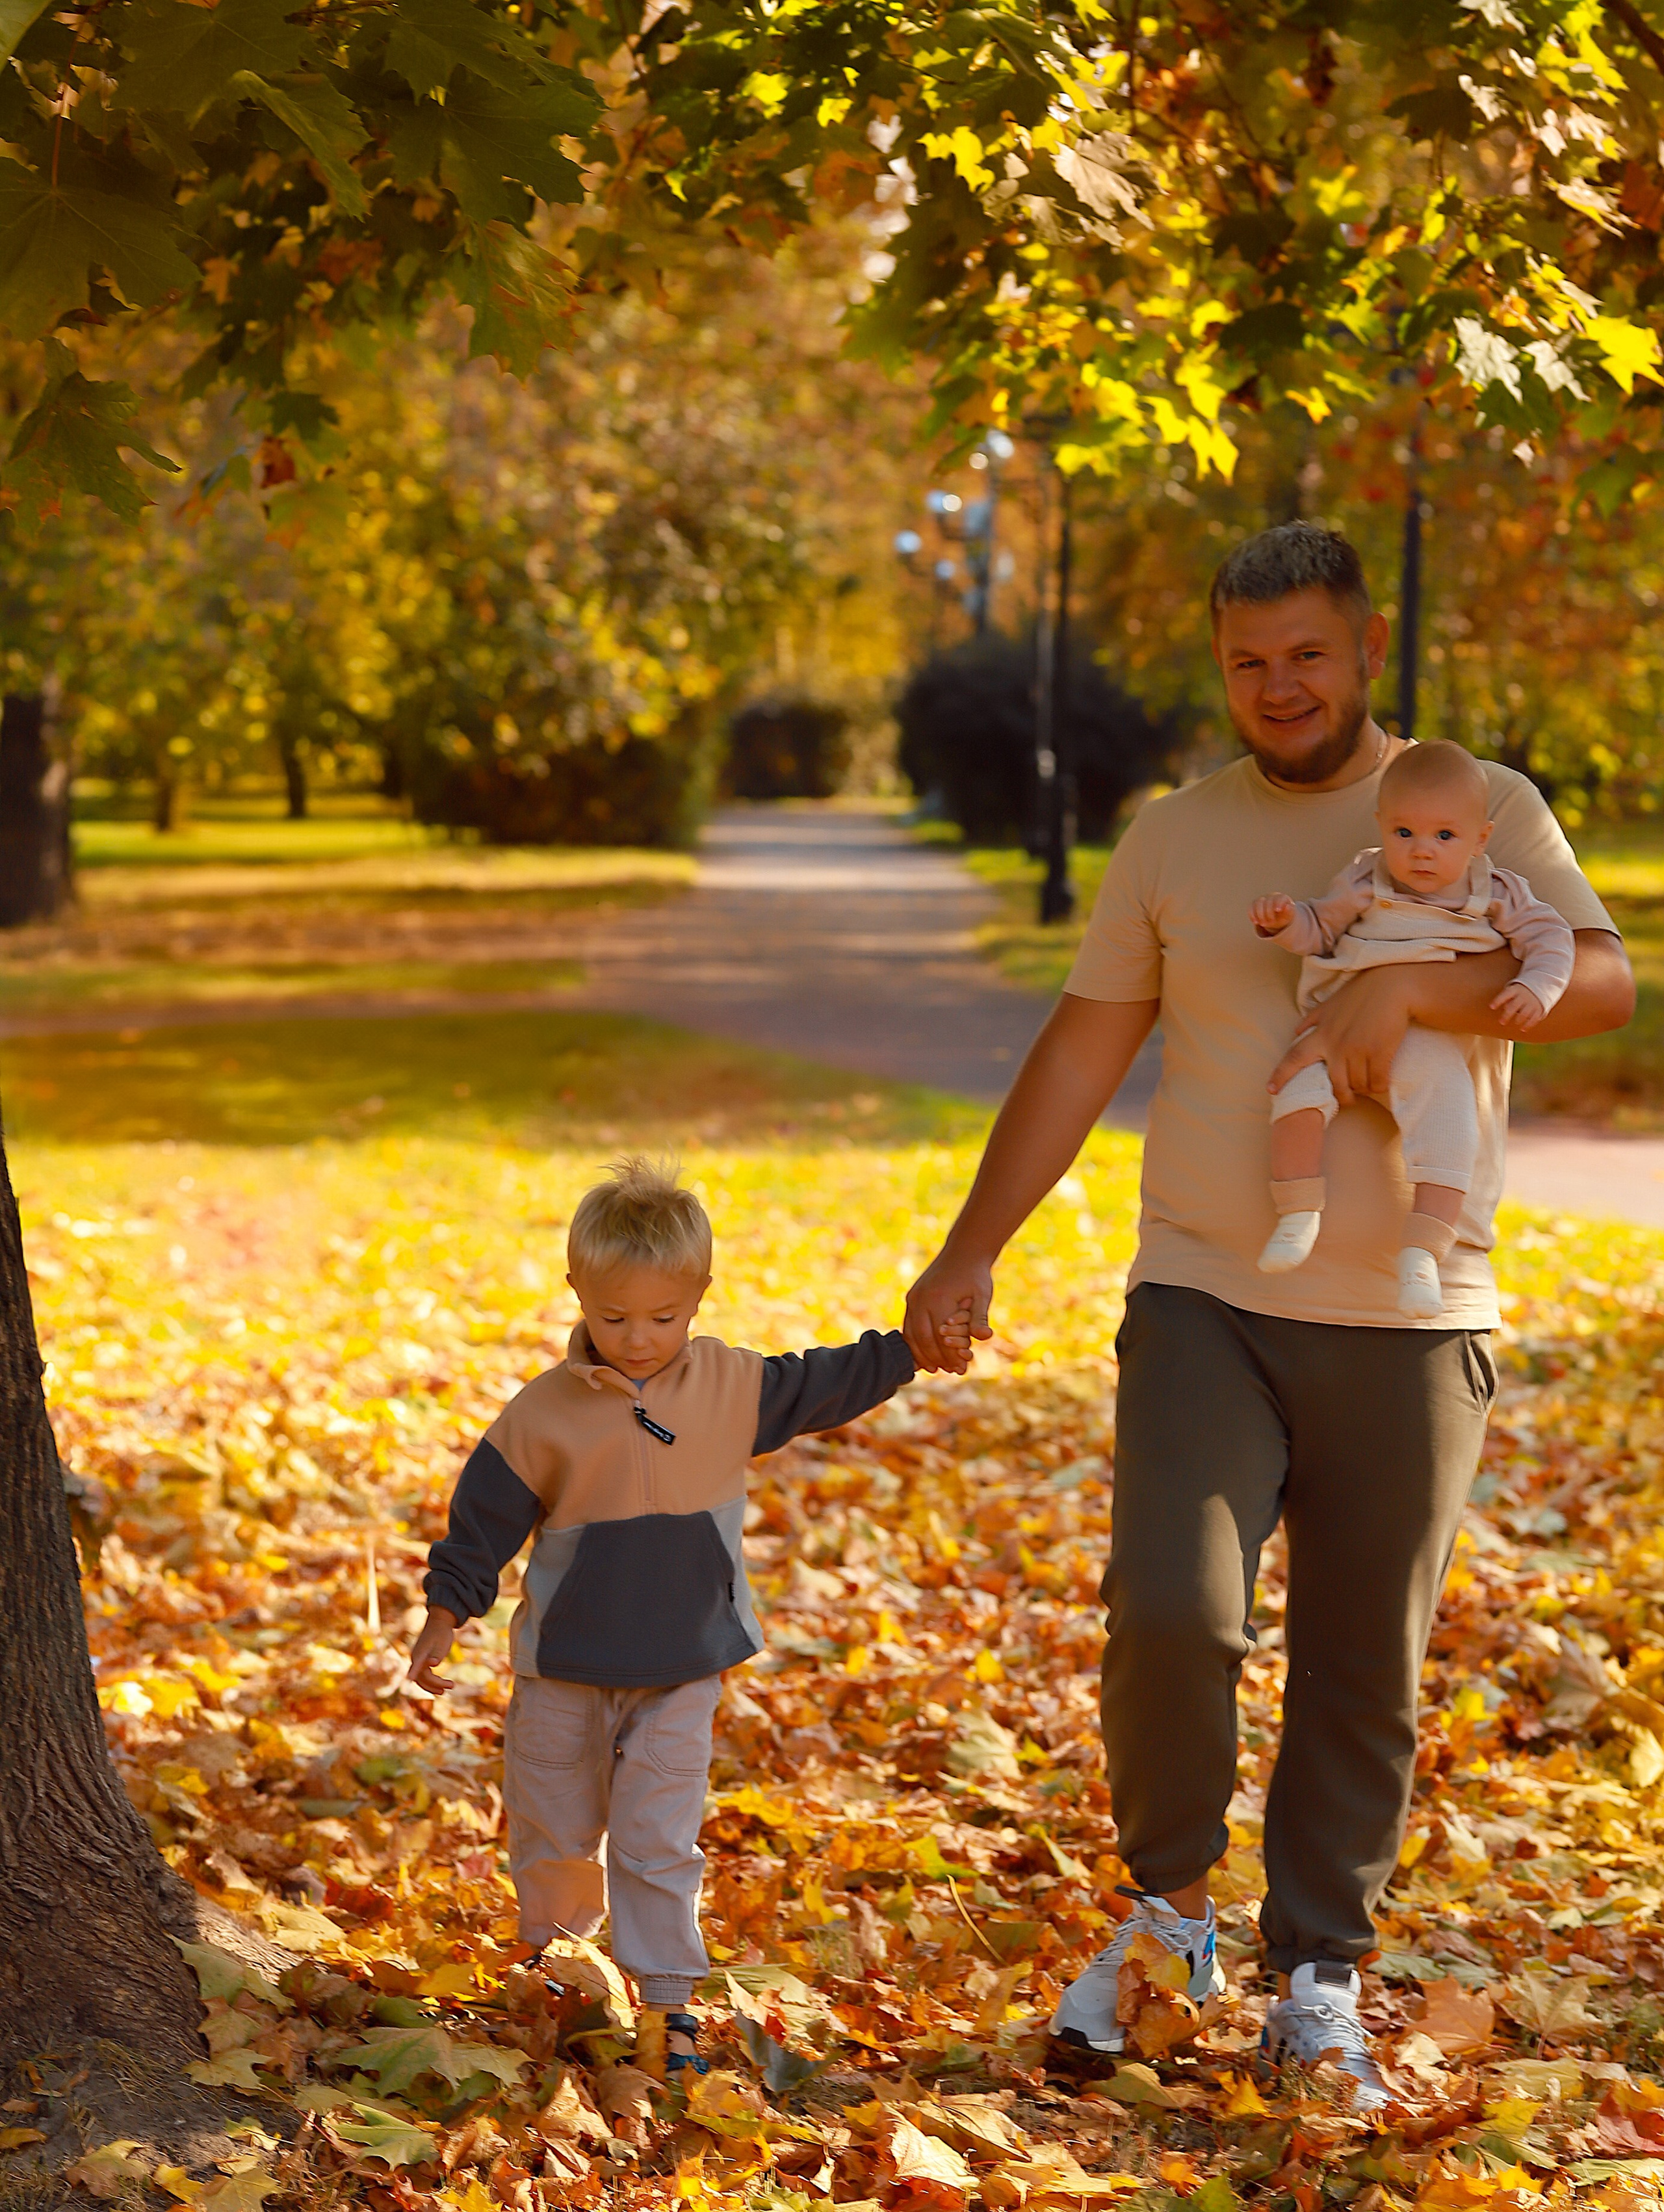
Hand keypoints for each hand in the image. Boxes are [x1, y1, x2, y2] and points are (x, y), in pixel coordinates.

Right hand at [405, 1606, 459, 1695]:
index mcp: (420, 1652)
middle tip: (452, 1685)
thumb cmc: (441, 1633)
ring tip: (445, 1691)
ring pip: (422, 1679)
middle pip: (422, 1676)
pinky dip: (431, 1683)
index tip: (409, 1679)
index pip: (417, 1664)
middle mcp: (416, 1658)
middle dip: (435, 1684)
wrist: (439, 1624)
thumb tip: (433, 1664)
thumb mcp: (442, 1643)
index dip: (413, 1672)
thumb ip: (437, 1654)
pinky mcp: (421, 1662)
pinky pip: (423, 1677)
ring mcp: (418, 1661)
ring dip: (432, 1686)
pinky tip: (440, 1687)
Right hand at [906, 1250, 992, 1372]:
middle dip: (936, 1358)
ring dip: (922, 1353)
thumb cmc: (975, 1274)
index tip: (962, 1369)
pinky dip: (914, 1341)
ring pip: (912, 1334)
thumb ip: (979, 1317)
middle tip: (950, 1371)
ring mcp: (914, 1298)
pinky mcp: (912, 1297)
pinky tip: (924, 1352)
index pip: (942, 1338)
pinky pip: (908, 1325)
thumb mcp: (982, 1294)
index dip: (951, 1356)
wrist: (963, 1251)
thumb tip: (984, 1337)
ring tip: (935, 1368)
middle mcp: (921, 1299)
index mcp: (938, 1299)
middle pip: (924, 1339)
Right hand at [1250, 893, 1294, 936]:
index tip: (1278, 910)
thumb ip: (1289, 911)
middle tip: (1269, 923)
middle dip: (1268, 913)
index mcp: (1281, 898)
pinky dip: (1252, 915)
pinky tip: (1255, 922)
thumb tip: (1287, 906)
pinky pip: (1251, 907)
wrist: (1277, 917)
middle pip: (1268, 902)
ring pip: (1258, 903)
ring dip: (1259, 914)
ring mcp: (1262, 899)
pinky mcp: (1254, 904)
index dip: (1278, 903)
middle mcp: (1271, 896)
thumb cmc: (1284, 916)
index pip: (1279, 898)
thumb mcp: (1289, 915)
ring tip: (1263, 924)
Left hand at [1267, 966, 1412, 1106]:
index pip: (1294, 1057)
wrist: (1391, 986)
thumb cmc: (1361, 993)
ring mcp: (1356, 1050)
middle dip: (1343, 1096)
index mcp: (1321, 1034)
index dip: (1281, 1075)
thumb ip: (1312, 1020)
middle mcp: (1335, 1045)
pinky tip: (1382, 1082)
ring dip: (1364, 1089)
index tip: (1270, 1090)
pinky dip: (1379, 1086)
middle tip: (1349, 1097)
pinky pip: (1377, 1082)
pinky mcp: (1378, 1052)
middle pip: (1335, 1084)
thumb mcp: (1329, 1004)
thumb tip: (1296, 1032)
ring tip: (1369, 1083)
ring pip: (1357, 1085)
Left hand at [1491, 980, 1546, 1030]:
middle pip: (1514, 1006)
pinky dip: (1528, 1024)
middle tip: (1501, 1022)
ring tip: (1516, 1022)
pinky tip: (1523, 1029)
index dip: (1498, 1000)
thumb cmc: (1519, 992)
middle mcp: (1523, 996)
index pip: (1505, 995)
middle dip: (1507, 1015)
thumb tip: (1502, 1009)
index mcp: (1515, 990)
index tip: (1491, 1007)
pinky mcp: (1539, 1008)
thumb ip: (1506, 999)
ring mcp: (1532, 1002)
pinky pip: (1534, 1018)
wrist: (1540, 986)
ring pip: (1524, 1013)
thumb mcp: (1512, 990)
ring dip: (1519, 1019)